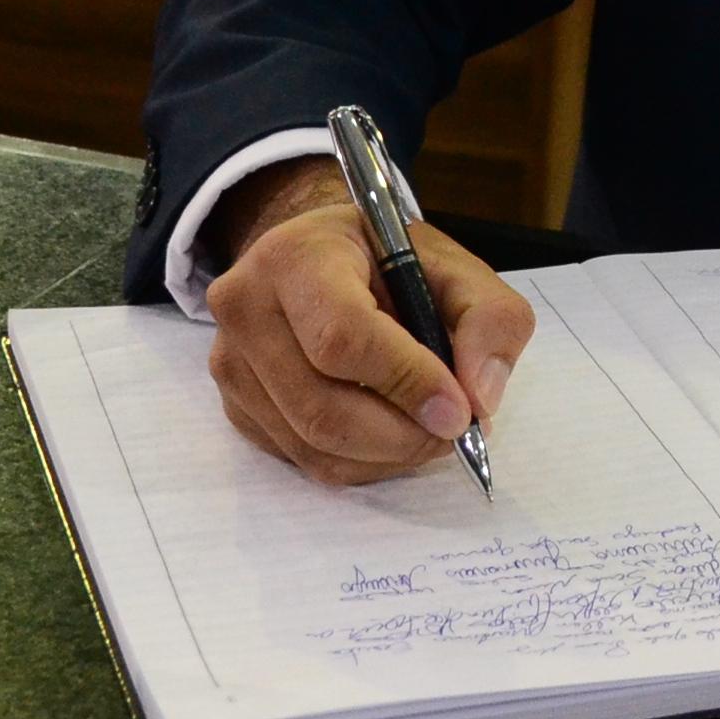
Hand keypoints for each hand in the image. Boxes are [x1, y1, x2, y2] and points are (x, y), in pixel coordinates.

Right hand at [203, 162, 535, 486]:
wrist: (322, 257)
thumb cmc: (391, 259)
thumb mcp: (455, 266)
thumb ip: (489, 319)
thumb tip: (480, 399)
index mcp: (298, 257)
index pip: (343, 336)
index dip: (406, 381)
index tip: (460, 410)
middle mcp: (247, 309)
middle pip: (322, 406)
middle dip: (401, 435)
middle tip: (454, 432)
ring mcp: (230, 363)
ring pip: (310, 444)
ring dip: (384, 456)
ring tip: (430, 432)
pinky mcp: (235, 407)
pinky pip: (299, 458)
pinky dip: (357, 462)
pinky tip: (390, 434)